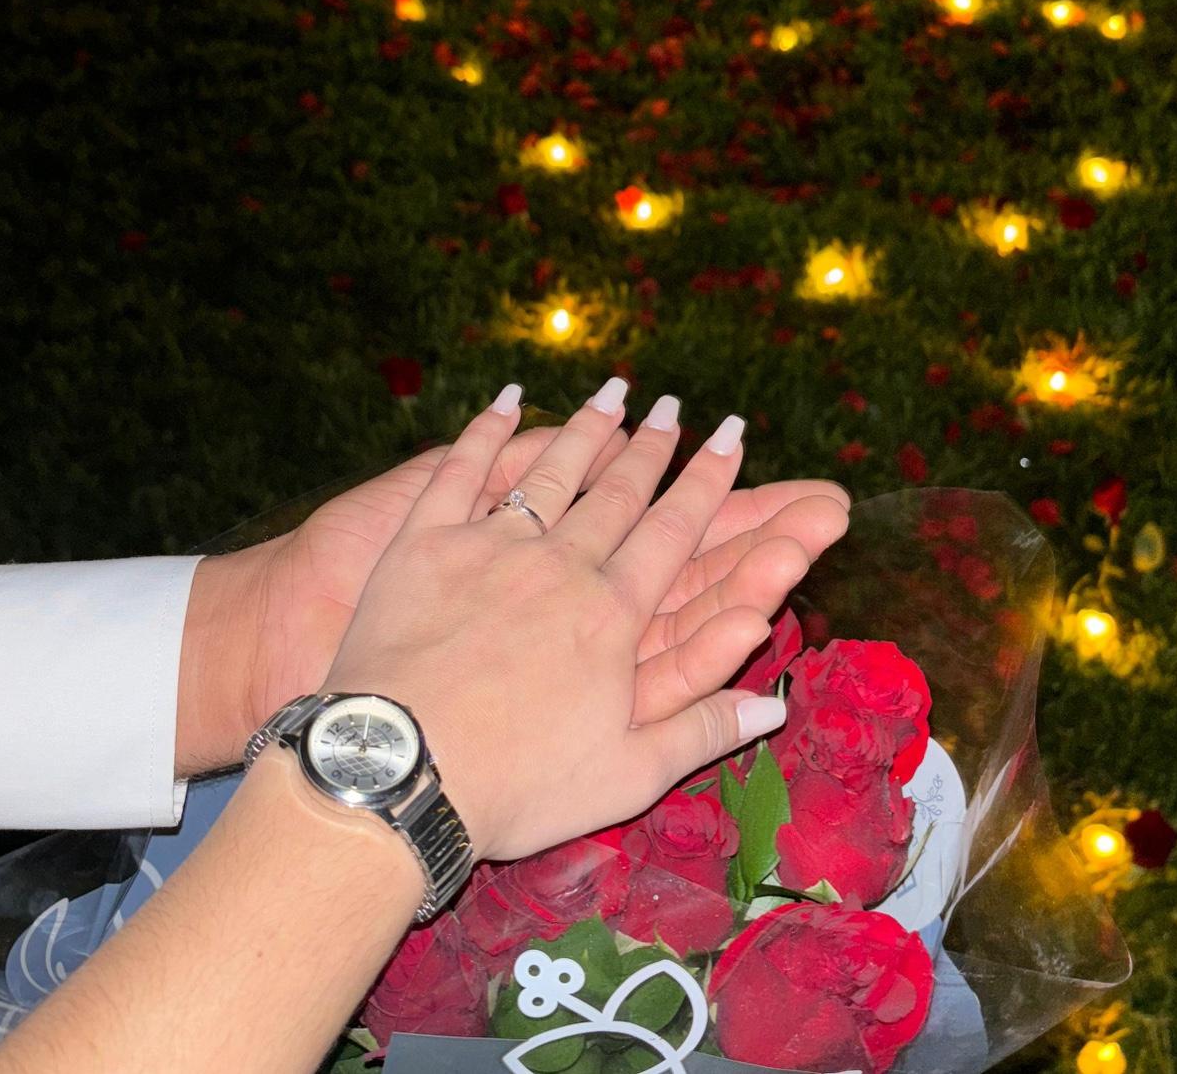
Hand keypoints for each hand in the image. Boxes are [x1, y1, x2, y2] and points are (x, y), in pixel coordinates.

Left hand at [177, 388, 847, 771]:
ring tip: (613, 389)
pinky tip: (507, 397)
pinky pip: (462, 471)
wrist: (399, 771)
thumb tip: (777, 704)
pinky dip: (486, 431)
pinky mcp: (425, 542)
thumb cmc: (515, 786)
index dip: (708, 481)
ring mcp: (491, 546)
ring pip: (553, 471)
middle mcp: (561, 564)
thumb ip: (702, 729)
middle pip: (618, 492)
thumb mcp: (625, 776)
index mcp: (612, 614)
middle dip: (652, 445)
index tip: (732, 436)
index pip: (674, 532)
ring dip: (586, 427)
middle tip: (674, 405)